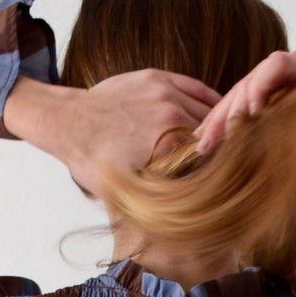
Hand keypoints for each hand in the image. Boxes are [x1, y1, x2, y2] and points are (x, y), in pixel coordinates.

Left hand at [4, 68, 219, 195]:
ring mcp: (165, 94)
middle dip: (218, 146)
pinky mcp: (158, 78)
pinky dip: (211, 100)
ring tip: (226, 137)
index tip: (223, 177)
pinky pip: (196, 88)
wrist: (68, 123)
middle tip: (227, 159)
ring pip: (207, 110)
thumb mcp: (125, 192)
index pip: (207, 158)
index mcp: (168, 148)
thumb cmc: (93, 161)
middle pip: (211, 134)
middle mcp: (171, 118)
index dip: (217, 169)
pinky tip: (219, 111)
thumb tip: (184, 218)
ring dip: (216, 124)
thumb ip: (158, 199)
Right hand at [192, 48, 295, 163]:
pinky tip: (202, 138)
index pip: (276, 64)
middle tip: (215, 140)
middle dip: (231, 112)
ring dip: (217, 121)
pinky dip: (218, 123)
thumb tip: (261, 124)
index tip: (253, 113)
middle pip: (249, 82)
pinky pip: (233, 106)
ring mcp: (267, 79)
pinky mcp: (256, 94)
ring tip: (203, 145)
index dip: (261, 86)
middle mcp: (285, 67)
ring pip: (236, 95)